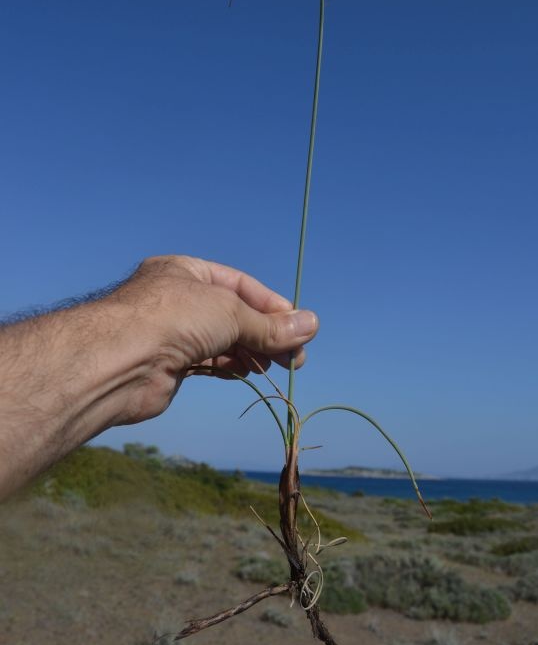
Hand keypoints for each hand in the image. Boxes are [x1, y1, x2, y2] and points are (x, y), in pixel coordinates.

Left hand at [107, 255, 318, 422]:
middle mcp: (176, 299)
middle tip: (296, 356)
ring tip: (279, 366)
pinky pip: (208, 362)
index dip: (272, 305)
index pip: (240, 285)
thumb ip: (269, 324)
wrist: (119, 362)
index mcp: (185, 271)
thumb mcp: (231, 312)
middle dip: (266, 334)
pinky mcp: (168, 365)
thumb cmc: (172, 319)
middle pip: (233, 315)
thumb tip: (311, 324)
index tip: (299, 327)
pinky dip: (232, 366)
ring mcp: (170, 333)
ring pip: (222, 340)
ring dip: (252, 352)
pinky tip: (250, 372)